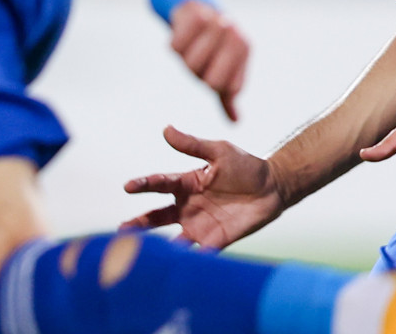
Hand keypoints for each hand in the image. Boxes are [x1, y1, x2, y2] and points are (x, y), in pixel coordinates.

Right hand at [122, 125, 284, 248]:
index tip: (128, 186)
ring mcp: (200, 225)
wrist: (273, 187)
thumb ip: (193, 144)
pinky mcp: (215, 241)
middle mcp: (188, 207)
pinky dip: (187, 260)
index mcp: (187, 183)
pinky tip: (177, 266)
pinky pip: (198, 253)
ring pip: (173, 239)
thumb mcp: (219, 151)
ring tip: (143, 255)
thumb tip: (166, 129)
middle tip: (122, 230)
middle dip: (140, 224)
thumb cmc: (245, 166)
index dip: (144, 184)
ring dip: (159, 247)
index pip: (160, 183)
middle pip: (158, 217)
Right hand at [169, 0, 248, 120]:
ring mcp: (216, 23)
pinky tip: (179, 30)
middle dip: (198, 73)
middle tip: (196, 54)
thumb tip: (236, 122)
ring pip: (190, 65)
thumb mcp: (222, 66)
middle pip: (209, 81)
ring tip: (190, 42)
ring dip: (184, 57)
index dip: (213, 82)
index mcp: (245, 48)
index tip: (210, 64)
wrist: (189, 2)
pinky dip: (173, 42)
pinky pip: (175, 47)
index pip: (231, 88)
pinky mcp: (195, 13)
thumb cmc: (208, 40)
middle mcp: (236, 35)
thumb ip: (227, 92)